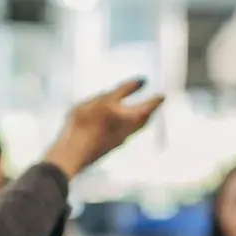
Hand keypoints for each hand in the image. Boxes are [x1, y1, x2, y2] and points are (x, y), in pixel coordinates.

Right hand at [44, 79, 163, 180]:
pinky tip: (113, 123)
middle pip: (143, 119)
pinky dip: (123, 125)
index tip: (163, 95)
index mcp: (133, 118)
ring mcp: (118, 141)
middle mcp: (130, 131)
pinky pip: (121, 133)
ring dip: (136, 119)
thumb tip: (142, 81)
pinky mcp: (107, 147)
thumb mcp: (104, 99)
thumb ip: (123, 90)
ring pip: (132, 128)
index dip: (156, 99)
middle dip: (149, 111)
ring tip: (134, 112)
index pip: (150, 105)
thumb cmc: (88, 123)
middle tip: (152, 104)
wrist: (72, 153)